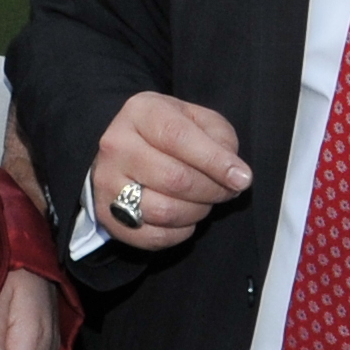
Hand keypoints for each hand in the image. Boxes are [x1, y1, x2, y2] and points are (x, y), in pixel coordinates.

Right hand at [88, 94, 249, 250]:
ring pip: (164, 211)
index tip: (242, 178)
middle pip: (174, 178)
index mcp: (140, 112)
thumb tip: (235, 174)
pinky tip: (186, 218)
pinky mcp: (107, 216)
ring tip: (205, 202)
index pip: (178, 138)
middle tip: (227, 191)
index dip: (215, 161)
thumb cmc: (167, 133)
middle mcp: (116, 145)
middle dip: (212, 190)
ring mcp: (107, 183)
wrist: (123, 150)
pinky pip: (153, 237)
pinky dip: (180, 233)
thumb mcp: (195, 119)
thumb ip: (220, 138)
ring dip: (197, 212)